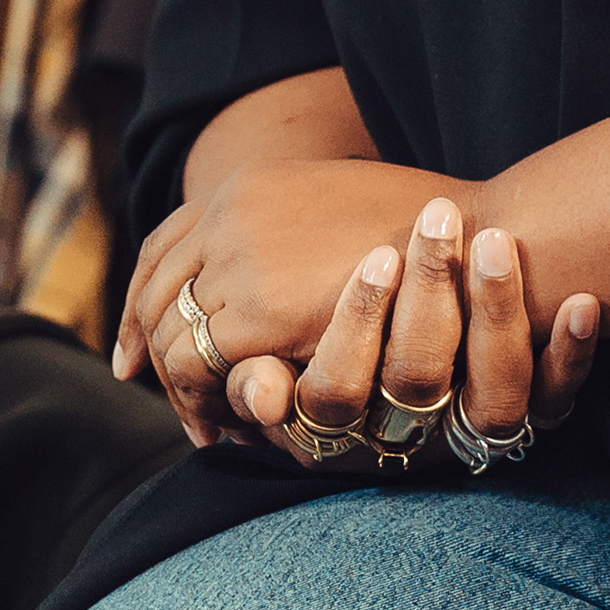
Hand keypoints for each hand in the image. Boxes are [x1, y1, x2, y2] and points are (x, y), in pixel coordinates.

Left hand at [118, 157, 466, 441]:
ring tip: (205, 422)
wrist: (470, 234)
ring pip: (168, 332)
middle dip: (148, 347)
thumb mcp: (335, 212)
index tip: (138, 347)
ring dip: (177, 384)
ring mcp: (239, 260)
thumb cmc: (422, 230)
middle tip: (172, 400)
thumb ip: (290, 236)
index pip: (162, 246)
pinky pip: (195, 364)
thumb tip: (270, 277)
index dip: (142, 299)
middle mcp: (228, 216)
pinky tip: (224, 423)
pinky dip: (199, 398)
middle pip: (154, 290)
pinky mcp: (258, 312)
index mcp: (243, 186)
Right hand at [225, 197, 598, 476]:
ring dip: (499, 315)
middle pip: (420, 382)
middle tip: (437, 222)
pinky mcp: (532, 412)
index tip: (379, 256)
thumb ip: (255, 381)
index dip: (356, 331)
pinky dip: (572, 355)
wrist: (415, 347)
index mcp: (346, 423)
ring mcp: (475, 424)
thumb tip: (262, 390)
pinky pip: (557, 399)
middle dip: (432, 300)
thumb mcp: (282, 369)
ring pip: (496, 398)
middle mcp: (414, 432)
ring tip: (495, 242)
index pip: (337, 396)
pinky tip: (581, 303)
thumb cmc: (330, 352)